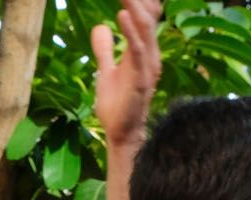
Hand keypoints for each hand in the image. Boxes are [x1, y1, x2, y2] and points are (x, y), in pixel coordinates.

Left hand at [92, 0, 162, 151]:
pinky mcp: (141, 79)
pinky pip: (138, 50)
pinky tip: (122, 15)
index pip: (147, 17)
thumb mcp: (105, 72)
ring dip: (135, 7)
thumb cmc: (117, 105)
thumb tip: (100, 26)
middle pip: (149, 17)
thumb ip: (104, 50)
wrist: (121, 134)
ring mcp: (147, 66)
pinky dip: (130, 31)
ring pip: (145, 29)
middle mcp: (150, 55)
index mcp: (143, 51)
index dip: (141, 0)